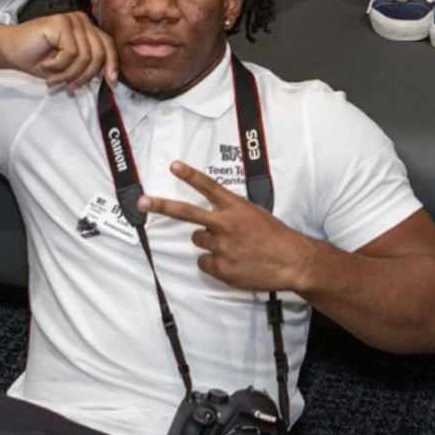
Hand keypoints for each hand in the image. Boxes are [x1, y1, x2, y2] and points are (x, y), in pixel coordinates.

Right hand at [0, 12, 116, 88]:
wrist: (9, 49)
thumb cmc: (37, 58)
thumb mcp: (68, 65)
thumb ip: (87, 65)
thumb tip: (109, 75)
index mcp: (86, 28)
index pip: (107, 45)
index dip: (112, 64)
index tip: (111, 81)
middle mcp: (81, 20)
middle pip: (98, 54)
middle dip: (84, 76)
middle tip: (67, 87)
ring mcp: (71, 20)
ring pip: (85, 56)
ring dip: (68, 74)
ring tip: (53, 78)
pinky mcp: (60, 23)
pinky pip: (71, 52)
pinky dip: (58, 65)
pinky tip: (46, 64)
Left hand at [139, 163, 322, 293]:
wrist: (291, 262)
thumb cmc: (276, 237)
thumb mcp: (256, 215)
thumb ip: (233, 213)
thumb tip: (215, 218)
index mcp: (236, 208)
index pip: (209, 187)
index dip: (190, 176)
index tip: (174, 166)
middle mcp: (225, 224)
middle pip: (187, 213)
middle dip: (162, 206)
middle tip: (143, 202)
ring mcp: (221, 246)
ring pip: (198, 241)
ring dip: (209, 243)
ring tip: (231, 247)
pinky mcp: (221, 267)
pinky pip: (204, 263)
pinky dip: (214, 263)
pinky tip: (232, 263)